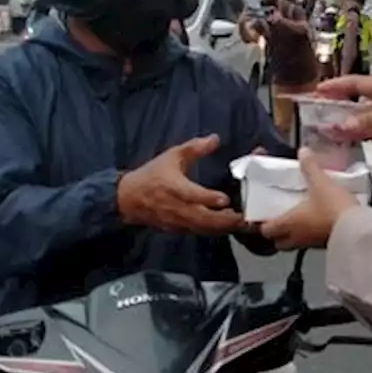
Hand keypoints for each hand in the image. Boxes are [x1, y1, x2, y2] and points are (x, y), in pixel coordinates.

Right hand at [117, 135, 243, 234]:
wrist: (128, 199)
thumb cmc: (152, 175)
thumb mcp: (172, 156)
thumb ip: (194, 147)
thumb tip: (215, 138)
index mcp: (173, 187)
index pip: (192, 195)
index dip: (208, 199)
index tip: (225, 199)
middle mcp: (176, 208)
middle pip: (201, 218)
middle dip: (223, 219)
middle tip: (243, 217)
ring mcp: (176, 221)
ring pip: (201, 229)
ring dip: (221, 228)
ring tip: (241, 223)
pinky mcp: (177, 230)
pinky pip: (197, 233)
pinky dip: (212, 232)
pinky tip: (227, 227)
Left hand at [259, 148, 360, 248]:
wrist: (357, 230)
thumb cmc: (332, 208)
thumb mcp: (321, 182)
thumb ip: (310, 167)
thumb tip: (303, 152)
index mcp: (289, 223)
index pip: (266, 230)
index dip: (263, 223)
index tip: (265, 214)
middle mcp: (297, 237)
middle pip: (279, 242)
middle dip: (277, 233)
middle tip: (281, 217)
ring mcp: (311, 244)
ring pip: (295, 243)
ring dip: (294, 233)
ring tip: (300, 217)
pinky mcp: (326, 246)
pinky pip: (311, 242)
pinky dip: (310, 234)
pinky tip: (318, 221)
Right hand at [316, 75, 371, 149]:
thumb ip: (365, 123)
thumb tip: (339, 126)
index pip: (352, 83)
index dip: (334, 86)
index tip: (317, 90)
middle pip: (353, 96)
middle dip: (336, 101)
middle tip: (317, 107)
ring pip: (359, 112)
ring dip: (345, 117)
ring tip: (327, 123)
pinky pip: (367, 124)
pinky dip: (356, 129)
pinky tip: (348, 136)